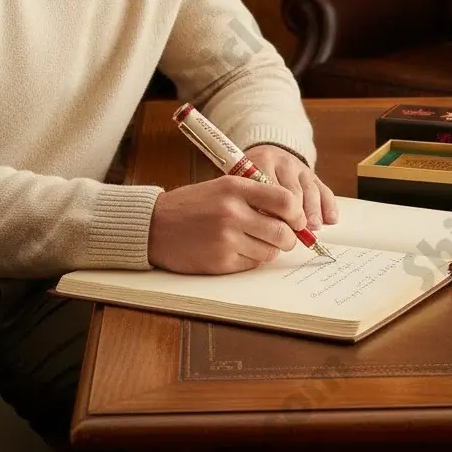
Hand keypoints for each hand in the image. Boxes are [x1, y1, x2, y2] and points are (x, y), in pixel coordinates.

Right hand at [147, 174, 309, 273]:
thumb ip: (256, 195)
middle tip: (286, 238)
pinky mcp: (220, 262)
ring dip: (269, 249)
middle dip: (289, 238)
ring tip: (255, 241)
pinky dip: (251, 259)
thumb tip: (293, 214)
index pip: (285, 201)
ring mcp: (226, 239)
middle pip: (282, 232)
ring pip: (269, 251)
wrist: (154, 225)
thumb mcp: (223, 186)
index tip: (297, 220)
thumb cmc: (193, 204)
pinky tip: (237, 250)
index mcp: (236, 188)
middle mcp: (232, 212)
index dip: (297, 214)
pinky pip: (252, 264)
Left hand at [245, 144, 337, 230]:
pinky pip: (324, 190)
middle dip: (296, 213)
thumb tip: (262, 230)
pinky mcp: (313, 174)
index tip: (275, 229)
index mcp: (261, 164)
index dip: (275, 212)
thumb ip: (251, 202)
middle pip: (292, 191)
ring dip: (313, 211)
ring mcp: (300, 168)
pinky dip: (329, 206)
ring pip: (310, 190)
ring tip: (313, 227)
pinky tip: (330, 220)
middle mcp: (283, 163)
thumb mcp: (245, 185)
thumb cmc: (250, 180)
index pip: (271, 189)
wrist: (264, 158)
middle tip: (296, 231)